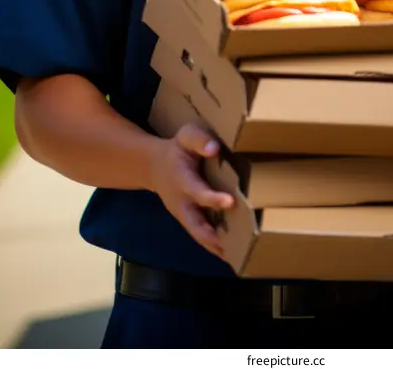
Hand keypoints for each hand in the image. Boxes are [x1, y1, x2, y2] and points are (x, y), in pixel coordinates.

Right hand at [148, 124, 233, 258]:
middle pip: (195, 224)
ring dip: (215, 247)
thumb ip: (199, 139)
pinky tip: (232, 255)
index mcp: (182, 180)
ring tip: (237, 257)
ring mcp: (183, 215)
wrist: (154, 167)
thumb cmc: (177, 149)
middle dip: (212, 236)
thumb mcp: (186, 136)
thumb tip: (214, 148)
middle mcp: (182, 203)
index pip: (197, 191)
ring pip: (198, 235)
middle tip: (233, 246)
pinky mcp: (188, 221)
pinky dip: (213, 247)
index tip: (230, 201)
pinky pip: (200, 236)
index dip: (212, 198)